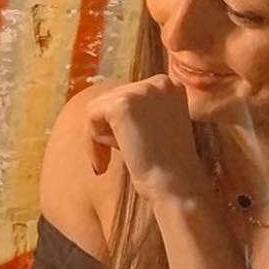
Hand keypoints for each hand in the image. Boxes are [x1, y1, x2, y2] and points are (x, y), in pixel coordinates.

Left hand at [85, 75, 208, 204]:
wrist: (177, 187)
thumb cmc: (168, 167)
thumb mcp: (158, 127)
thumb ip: (140, 112)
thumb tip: (103, 105)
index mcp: (171, 85)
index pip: (130, 95)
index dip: (121, 124)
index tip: (123, 149)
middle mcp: (159, 81)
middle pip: (113, 98)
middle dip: (109, 129)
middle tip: (115, 159)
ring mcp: (141, 90)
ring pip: (99, 107)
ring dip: (101, 137)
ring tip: (114, 160)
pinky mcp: (122, 104)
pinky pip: (91, 116)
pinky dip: (92, 142)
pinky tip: (106, 162)